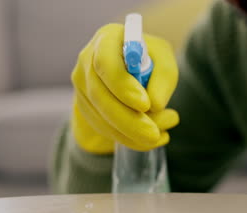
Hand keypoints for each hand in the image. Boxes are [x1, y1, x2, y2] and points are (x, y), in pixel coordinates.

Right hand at [71, 24, 178, 152]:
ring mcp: (83, 86)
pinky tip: (154, 139)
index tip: (145, 104)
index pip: (106, 63)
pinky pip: (105, 128)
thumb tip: (155, 105)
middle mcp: (87, 61)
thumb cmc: (150, 59)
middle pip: (100, 95)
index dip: (123, 86)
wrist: (134, 69)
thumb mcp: (164, 59)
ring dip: (132, 132)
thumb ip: (163, 77)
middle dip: (128, 120)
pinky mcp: (86, 107)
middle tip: (154, 134)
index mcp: (106, 39)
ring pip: (101, 117)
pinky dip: (130, 138)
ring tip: (162, 135)